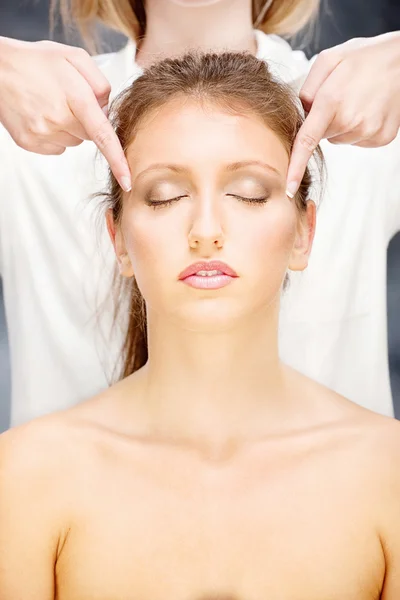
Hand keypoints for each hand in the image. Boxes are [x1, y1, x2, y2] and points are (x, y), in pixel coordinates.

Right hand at [0, 37, 130, 190]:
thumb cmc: (36, 61)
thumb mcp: (74, 57)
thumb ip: (100, 83)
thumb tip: (107, 110)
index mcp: (75, 96)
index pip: (103, 135)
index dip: (118, 160)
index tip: (128, 181)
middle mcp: (59, 118)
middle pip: (90, 136)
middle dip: (86, 121)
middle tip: (67, 99)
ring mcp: (42, 133)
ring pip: (74, 142)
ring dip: (69, 127)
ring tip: (51, 104)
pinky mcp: (30, 142)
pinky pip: (57, 147)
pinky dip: (55, 134)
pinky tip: (41, 114)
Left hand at [286, 31, 399, 197]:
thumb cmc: (363, 57)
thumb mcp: (328, 60)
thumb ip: (307, 89)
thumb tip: (301, 116)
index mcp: (331, 100)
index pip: (307, 142)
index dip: (296, 166)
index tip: (289, 188)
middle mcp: (350, 121)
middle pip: (322, 136)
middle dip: (325, 119)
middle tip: (341, 96)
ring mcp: (367, 131)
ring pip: (339, 138)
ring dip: (343, 123)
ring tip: (358, 99)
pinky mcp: (380, 138)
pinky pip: (357, 140)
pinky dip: (359, 127)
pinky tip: (369, 108)